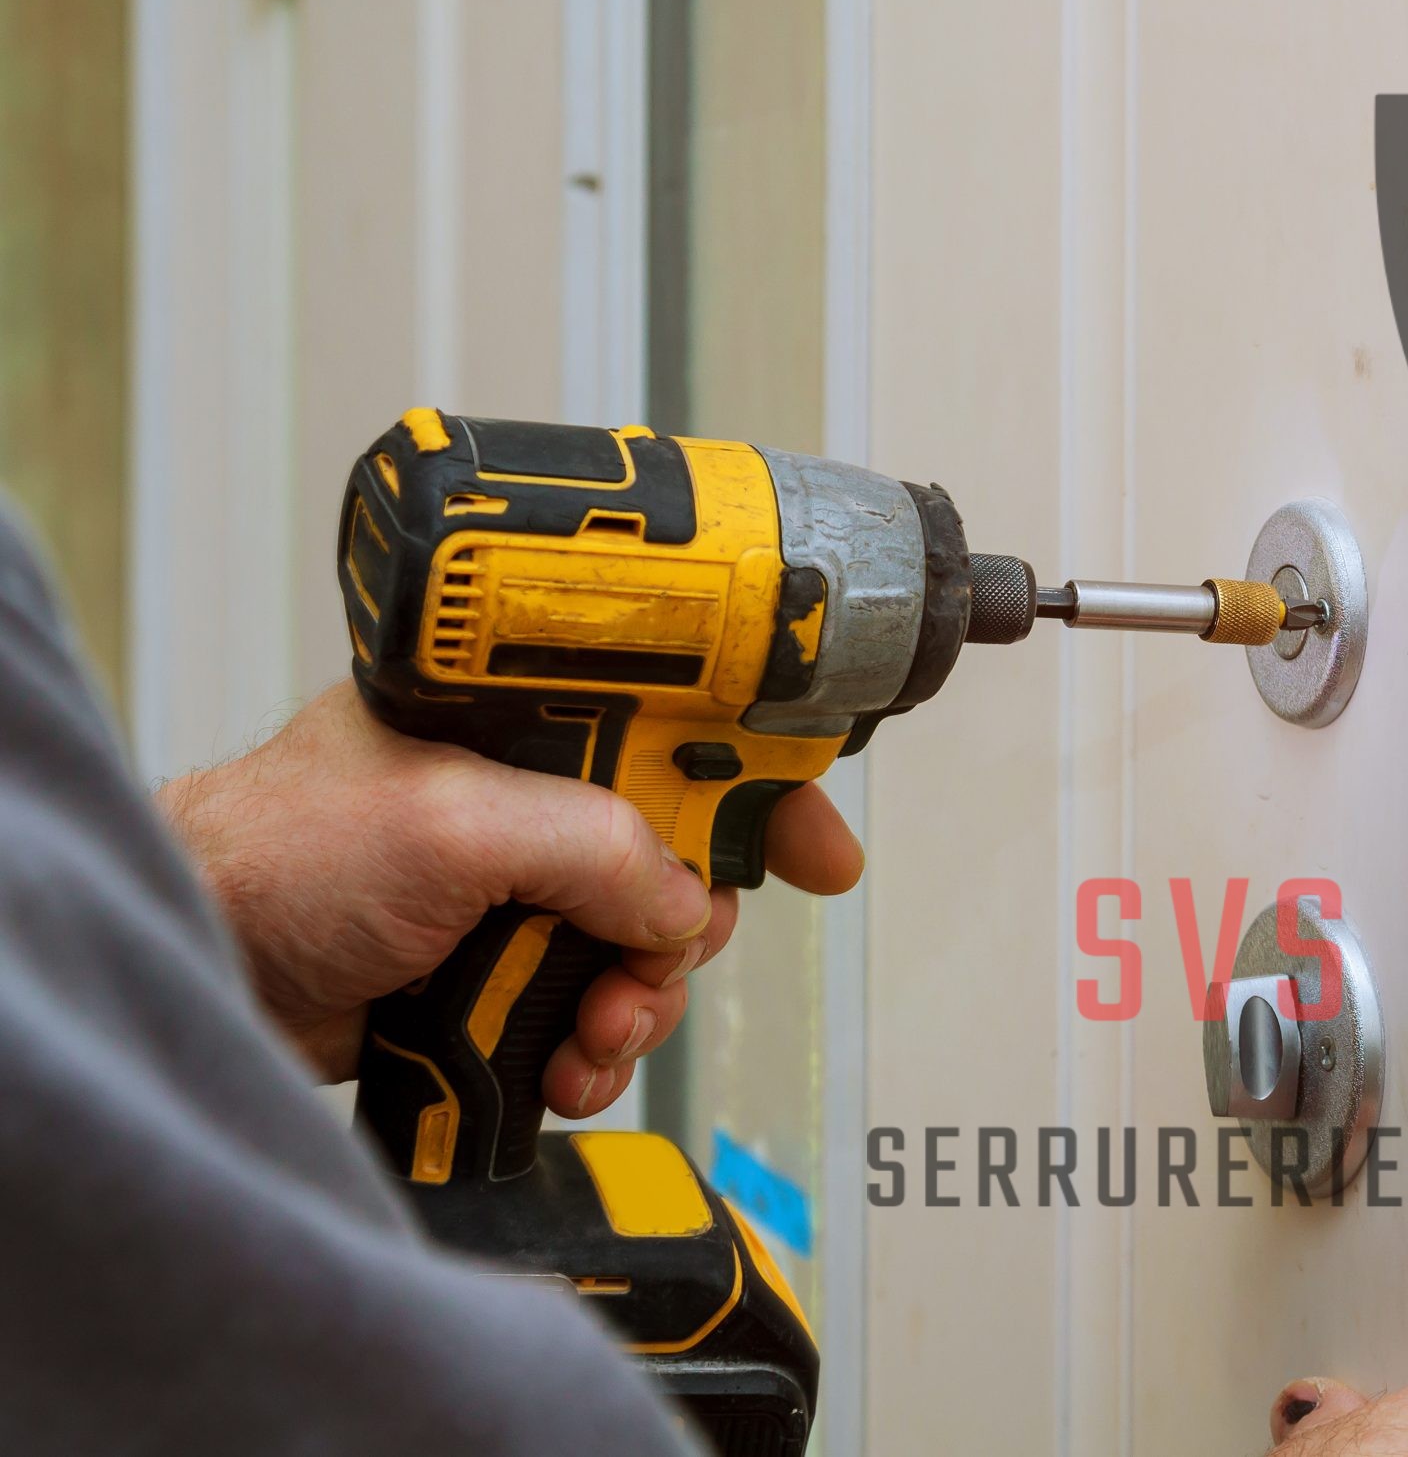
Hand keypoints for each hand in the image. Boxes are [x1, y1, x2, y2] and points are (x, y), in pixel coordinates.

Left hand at [155, 682, 863, 1114]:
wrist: (196, 965)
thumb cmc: (274, 853)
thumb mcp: (455, 824)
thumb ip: (593, 849)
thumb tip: (683, 906)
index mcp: (531, 722)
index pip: (686, 730)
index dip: (765, 781)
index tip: (820, 848)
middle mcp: (530, 799)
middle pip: (681, 859)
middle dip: (685, 930)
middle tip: (652, 968)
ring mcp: (514, 890)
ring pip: (644, 951)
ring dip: (637, 1007)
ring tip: (588, 1040)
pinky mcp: (493, 973)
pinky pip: (591, 1015)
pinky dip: (593, 1054)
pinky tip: (558, 1075)